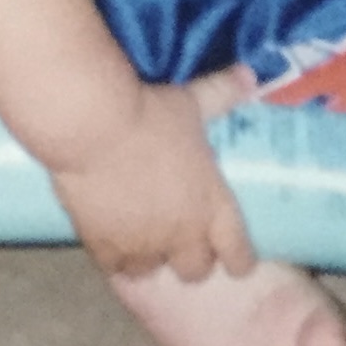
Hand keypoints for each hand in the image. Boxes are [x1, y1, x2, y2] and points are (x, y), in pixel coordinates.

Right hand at [45, 63, 258, 285]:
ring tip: (143, 242)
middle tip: (182, 242)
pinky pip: (114, 267)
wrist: (94, 126)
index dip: (239, 258)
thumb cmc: (150, 113)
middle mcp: (182, 234)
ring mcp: (142, 243)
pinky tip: (110, 244)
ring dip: (150, 259)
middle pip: (195, 270)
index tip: (237, 258)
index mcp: (212, 205)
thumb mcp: (192, 102)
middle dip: (192, 260)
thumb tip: (251, 75)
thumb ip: (222, 93)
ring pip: (152, 271)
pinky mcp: (104, 244)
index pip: (238, 253)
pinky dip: (115, 258)